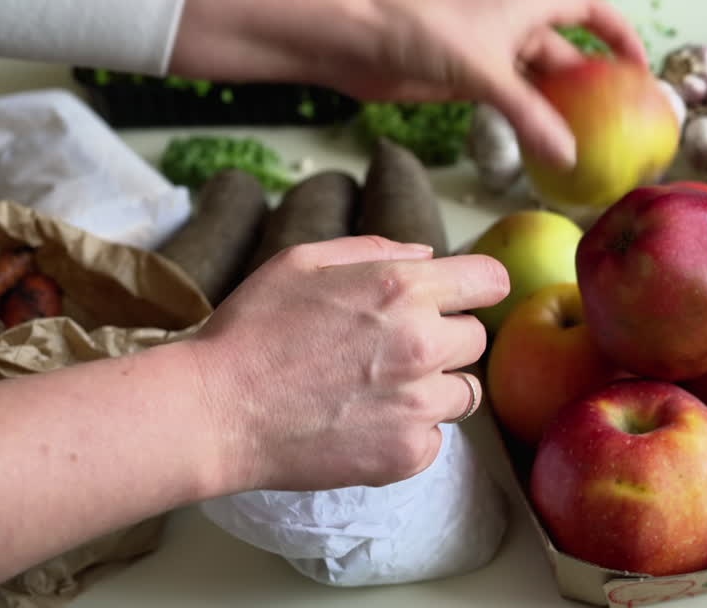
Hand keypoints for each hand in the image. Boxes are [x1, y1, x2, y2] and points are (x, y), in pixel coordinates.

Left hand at [170, 0, 646, 170]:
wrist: (358, 44)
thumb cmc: (419, 37)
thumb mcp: (483, 74)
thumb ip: (528, 115)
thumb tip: (568, 156)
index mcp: (526, 8)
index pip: (588, 8)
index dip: (618, 32)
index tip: (639, 67)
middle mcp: (513, 29)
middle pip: (567, 55)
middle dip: (594, 84)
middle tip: (620, 122)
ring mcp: (490, 57)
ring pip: (538, 85)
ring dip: (560, 112)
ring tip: (588, 145)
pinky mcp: (467, 83)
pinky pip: (511, 104)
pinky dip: (528, 124)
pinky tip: (541, 151)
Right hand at [189, 236, 507, 492]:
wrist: (217, 411)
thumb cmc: (251, 330)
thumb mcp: (303, 261)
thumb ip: (375, 250)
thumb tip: (426, 257)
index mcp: (402, 289)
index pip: (489, 280)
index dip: (477, 286)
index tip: (463, 296)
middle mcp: (422, 345)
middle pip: (476, 339)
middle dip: (445, 337)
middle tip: (394, 348)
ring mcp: (417, 405)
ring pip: (465, 394)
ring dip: (435, 387)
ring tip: (381, 388)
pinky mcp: (406, 454)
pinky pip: (435, 439)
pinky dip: (410, 431)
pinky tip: (365, 422)